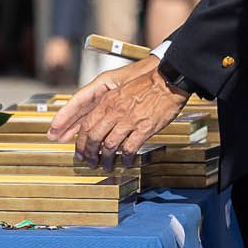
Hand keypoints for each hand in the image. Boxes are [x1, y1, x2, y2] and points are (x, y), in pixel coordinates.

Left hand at [50, 57, 186, 168]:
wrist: (167, 82)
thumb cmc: (147, 85)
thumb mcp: (120, 91)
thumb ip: (109, 106)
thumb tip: (99, 123)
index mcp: (108, 101)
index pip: (87, 125)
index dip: (81, 141)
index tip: (80, 150)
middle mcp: (115, 112)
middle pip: (94, 137)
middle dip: (89, 153)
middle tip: (90, 161)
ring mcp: (129, 121)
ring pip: (110, 145)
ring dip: (106, 159)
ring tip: (107, 166)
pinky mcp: (144, 129)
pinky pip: (130, 148)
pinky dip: (126, 158)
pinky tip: (126, 162)